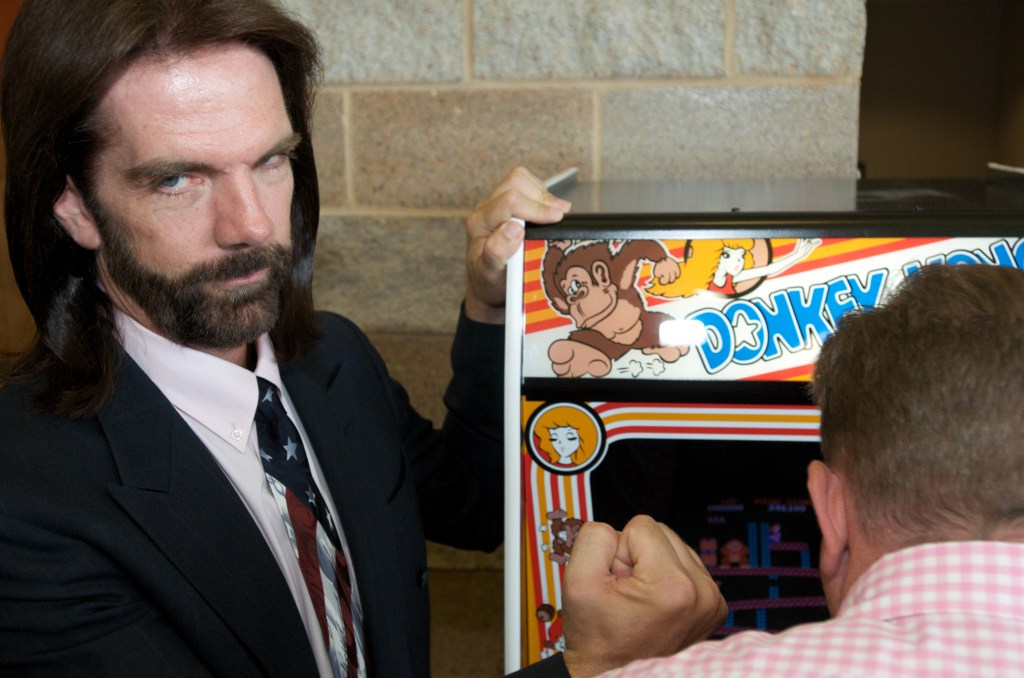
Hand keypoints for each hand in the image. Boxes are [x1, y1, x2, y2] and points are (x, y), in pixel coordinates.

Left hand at [464, 167, 570, 322]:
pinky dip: (541, 194)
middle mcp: (485, 210)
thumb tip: (513, 228)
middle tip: (558, 216)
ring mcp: (495, 205)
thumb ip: (497, 252)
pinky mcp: (506, 204)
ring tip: (554, 213)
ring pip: (520, 179)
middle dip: (541, 197)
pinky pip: (525, 185)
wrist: (487, 286)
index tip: (556, 218)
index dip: (537, 208)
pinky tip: (547, 211)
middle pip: (515, 182)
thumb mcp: (491, 274)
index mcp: (480, 224)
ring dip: (542, 194)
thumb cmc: (489, 281)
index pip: (510, 202)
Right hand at [560, 516, 727, 677]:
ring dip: (653, 565)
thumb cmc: (599, 639)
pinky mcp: (714, 605)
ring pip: (674, 546)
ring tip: (640, 599)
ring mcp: (712, 600)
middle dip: (637, 556)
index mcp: (673, 586)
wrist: (615, 674)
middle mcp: (701, 592)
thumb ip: (594, 537)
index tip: (617, 584)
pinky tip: (655, 603)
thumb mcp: (578, 581)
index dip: (619, 551)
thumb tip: (616, 528)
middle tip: (626, 591)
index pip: (642, 525)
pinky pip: (686, 565)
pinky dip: (667, 578)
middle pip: (662, 532)